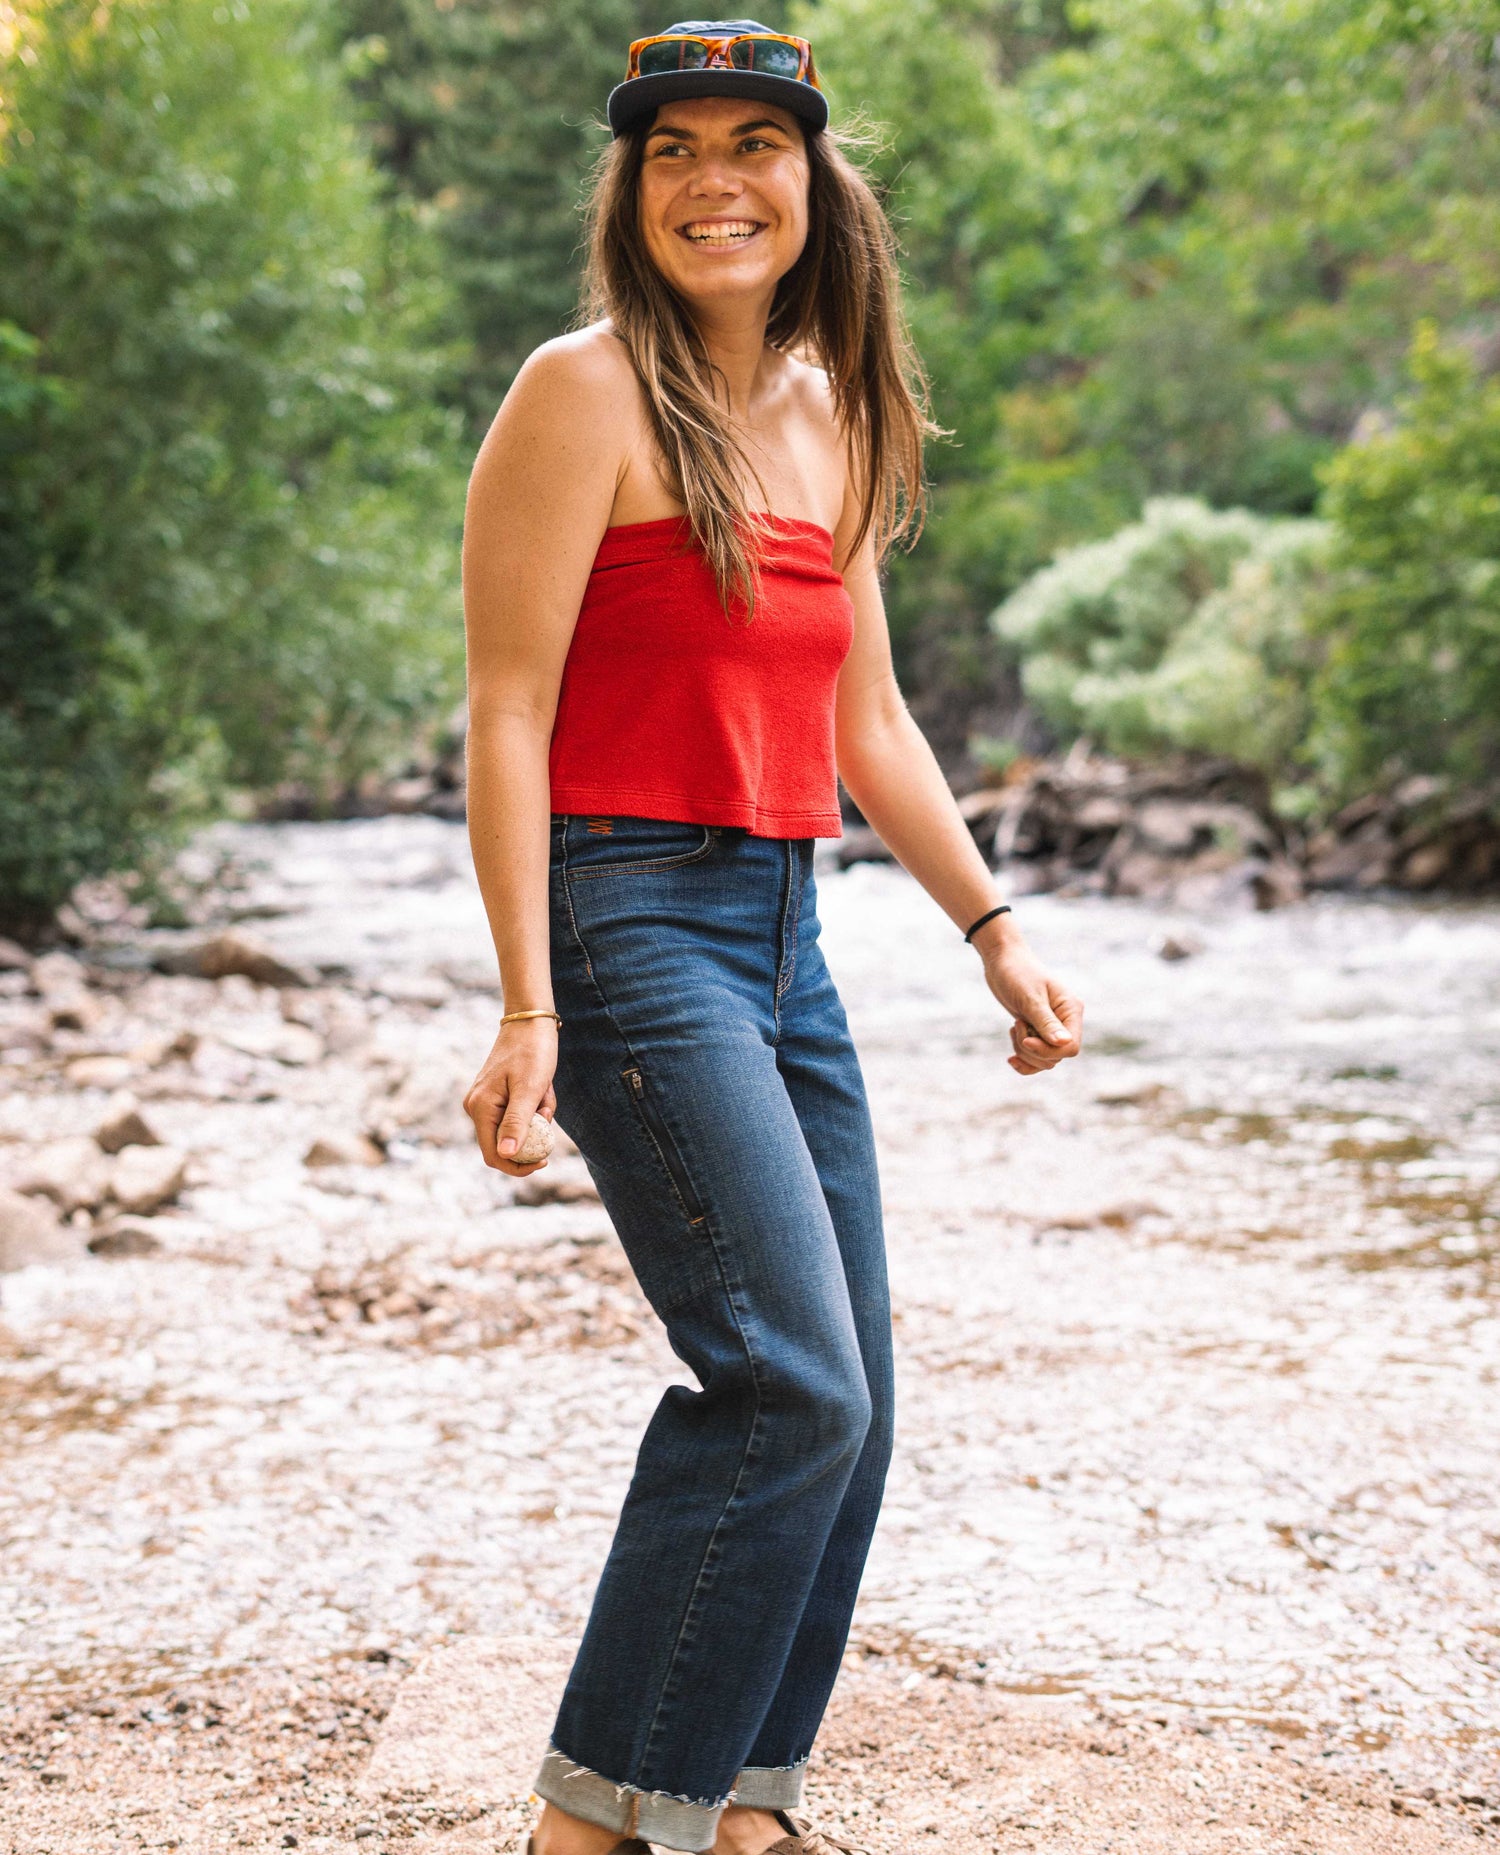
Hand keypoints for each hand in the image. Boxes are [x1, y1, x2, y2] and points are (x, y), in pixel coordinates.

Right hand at [463, 1019, 558, 1173]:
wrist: (530, 1021)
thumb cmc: (532, 1052)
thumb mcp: (529, 1089)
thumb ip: (517, 1122)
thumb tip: (505, 1155)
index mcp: (480, 1108)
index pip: (494, 1154)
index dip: (518, 1165)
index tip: (544, 1161)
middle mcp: (475, 1107)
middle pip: (506, 1142)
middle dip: (532, 1133)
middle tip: (547, 1109)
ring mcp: (484, 1102)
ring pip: (516, 1127)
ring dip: (537, 1116)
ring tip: (545, 1089)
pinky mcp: (495, 1096)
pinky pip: (518, 1114)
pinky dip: (535, 1106)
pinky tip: (542, 1086)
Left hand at [977, 922, 1082, 1075]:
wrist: (1002, 961)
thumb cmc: (1017, 973)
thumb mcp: (1030, 998)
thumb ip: (1046, 1022)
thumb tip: (1065, 1044)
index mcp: (1071, 1010)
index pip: (1071, 1047)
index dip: (1047, 1050)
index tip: (1025, 1040)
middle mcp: (1065, 1022)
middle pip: (1056, 1056)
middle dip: (1032, 1050)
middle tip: (1016, 1025)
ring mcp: (1052, 1029)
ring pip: (1045, 1060)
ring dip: (1024, 1052)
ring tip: (1014, 1028)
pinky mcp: (1037, 1032)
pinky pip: (1036, 1059)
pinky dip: (1024, 1060)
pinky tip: (1011, 1058)